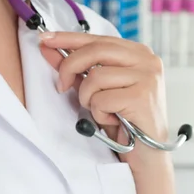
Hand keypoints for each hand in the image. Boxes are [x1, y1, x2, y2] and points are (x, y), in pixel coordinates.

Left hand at [39, 32, 169, 173]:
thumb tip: (49, 49)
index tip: (45, 39)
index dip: (68, 38)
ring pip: (95, 77)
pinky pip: (102, 99)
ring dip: (88, 99)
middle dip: (69, 67)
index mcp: (138, 53)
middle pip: (95, 51)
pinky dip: (99, 113)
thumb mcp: (98, 91)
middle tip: (61, 86)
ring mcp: (147, 77)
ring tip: (101, 111)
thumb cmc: (124, 122)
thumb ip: (77, 69)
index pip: (97, 38)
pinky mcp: (142, 96)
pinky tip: (113, 120)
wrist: (147, 155)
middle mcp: (146, 60)